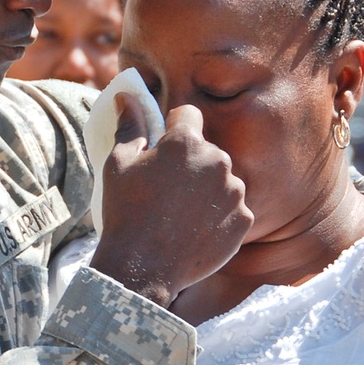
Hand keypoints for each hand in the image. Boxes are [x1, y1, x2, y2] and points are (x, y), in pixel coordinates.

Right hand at [90, 94, 252, 305]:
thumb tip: (128, 95)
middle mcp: (218, 161)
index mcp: (187, 142)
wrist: (143, 268)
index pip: (188, 116)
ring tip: (180, 214)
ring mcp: (235, 193)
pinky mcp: (244, 220)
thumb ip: (130, 126)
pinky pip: (233, 209)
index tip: (161, 149)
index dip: (173, 128)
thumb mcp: (119, 164)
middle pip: (207, 150)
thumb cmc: (126, 212)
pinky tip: (195, 231)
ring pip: (222, 179)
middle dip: (191, 162)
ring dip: (207, 190)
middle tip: (167, 190)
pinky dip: (218, 217)